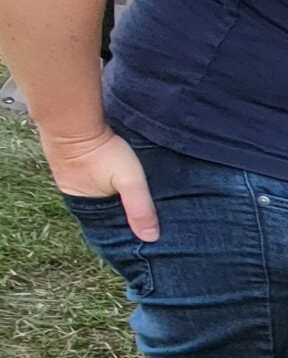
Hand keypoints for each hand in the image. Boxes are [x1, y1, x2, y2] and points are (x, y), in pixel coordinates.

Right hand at [44, 125, 157, 240]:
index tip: (140, 226)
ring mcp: (67, 173)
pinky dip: (100, 175)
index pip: (105, 222)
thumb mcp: (129, 182)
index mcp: (82, 205)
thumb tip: (151, 238)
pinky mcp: (68, 156)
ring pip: (94, 189)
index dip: (122, 224)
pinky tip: (112, 173)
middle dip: (117, 208)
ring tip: (129, 191)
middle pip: (99, 206)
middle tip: (140, 208)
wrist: (73, 119)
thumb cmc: (103, 152)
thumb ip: (140, 208)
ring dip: (109, 190)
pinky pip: (87, 172)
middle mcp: (71, 191)